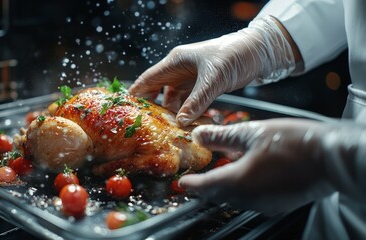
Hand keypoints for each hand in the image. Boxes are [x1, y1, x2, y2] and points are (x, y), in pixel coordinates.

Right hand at [129, 16, 294, 126]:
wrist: (258, 52)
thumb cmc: (233, 55)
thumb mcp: (213, 79)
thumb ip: (196, 101)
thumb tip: (181, 122)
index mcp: (175, 62)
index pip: (148, 80)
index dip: (137, 95)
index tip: (129, 113)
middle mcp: (179, 70)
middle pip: (158, 92)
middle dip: (155, 110)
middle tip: (151, 128)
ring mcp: (190, 79)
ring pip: (174, 100)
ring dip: (175, 115)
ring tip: (173, 131)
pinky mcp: (202, 86)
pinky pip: (189, 103)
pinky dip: (189, 114)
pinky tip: (191, 124)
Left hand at [179, 119, 365, 214]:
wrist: (331, 157)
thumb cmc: (295, 143)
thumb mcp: (252, 133)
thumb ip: (221, 136)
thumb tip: (200, 135)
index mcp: (239, 181)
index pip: (205, 186)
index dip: (191, 184)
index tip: (182, 182)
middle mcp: (249, 198)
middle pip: (217, 195)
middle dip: (204, 188)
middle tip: (196, 179)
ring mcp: (264, 204)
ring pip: (233, 199)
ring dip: (222, 188)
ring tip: (217, 175)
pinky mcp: (277, 204)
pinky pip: (250, 200)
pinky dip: (240, 190)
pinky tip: (243, 176)